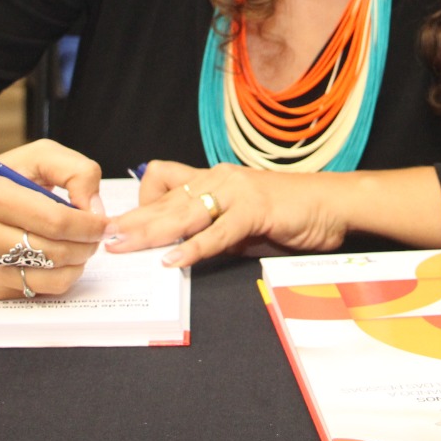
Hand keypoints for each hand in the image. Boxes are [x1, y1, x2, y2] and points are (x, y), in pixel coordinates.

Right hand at [0, 139, 107, 298]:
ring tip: (79, 245)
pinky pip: (40, 290)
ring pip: (53, 276)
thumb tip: (95, 208)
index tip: (103, 221)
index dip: (90, 224)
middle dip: (88, 244)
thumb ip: (75, 171)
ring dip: (78, 262)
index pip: (56, 220)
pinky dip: (60, 275)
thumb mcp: (35, 156)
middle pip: (57, 251)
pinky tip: (58, 258)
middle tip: (95, 234)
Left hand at [107, 161, 352, 268]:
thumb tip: (188, 249)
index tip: (123, 224)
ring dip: (151, 232)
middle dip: (134, 221)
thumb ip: (217, 232)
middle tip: (106, 237)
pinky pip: (217, 232)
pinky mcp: (255, 211)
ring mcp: (237, 193)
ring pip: (184, 212)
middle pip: (166, 200)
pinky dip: (194, 247)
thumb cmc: (293, 214)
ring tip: (125, 246)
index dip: (142, 202)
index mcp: (216, 180)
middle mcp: (221, 180)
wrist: (334, 203)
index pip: (166, 182)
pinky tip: (174, 260)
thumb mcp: (246, 224)